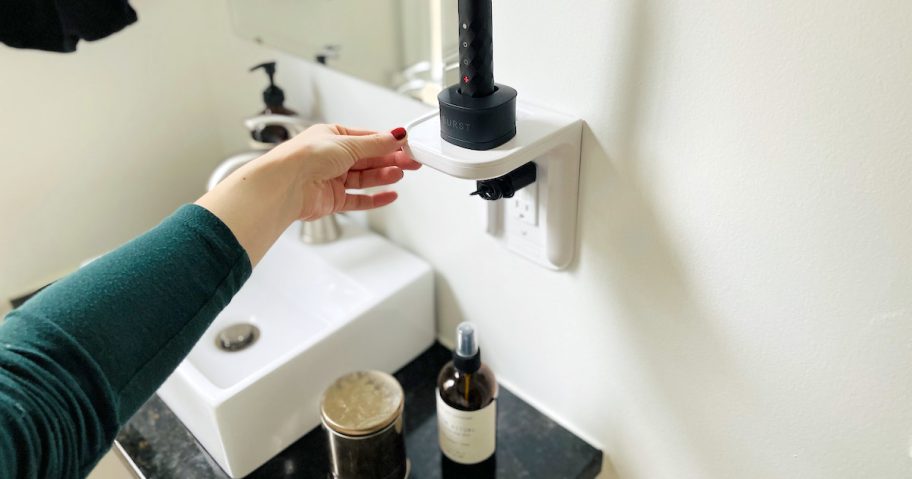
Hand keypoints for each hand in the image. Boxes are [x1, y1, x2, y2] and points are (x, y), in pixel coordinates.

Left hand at [195, 123, 419, 264]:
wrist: (284, 186)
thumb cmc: (304, 158)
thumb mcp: (347, 144)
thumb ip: (375, 144)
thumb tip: (396, 136)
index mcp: (332, 137)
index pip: (367, 139)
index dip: (388, 143)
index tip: (407, 146)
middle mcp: (332, 157)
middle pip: (369, 159)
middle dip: (390, 160)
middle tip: (412, 162)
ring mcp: (332, 179)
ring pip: (365, 178)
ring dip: (384, 176)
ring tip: (400, 174)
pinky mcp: (332, 200)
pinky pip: (359, 199)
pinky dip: (375, 198)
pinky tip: (389, 194)